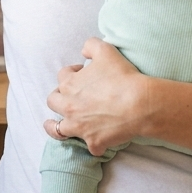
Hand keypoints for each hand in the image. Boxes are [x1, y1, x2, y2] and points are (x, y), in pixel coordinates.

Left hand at [45, 38, 145, 155]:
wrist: (139, 103)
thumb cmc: (122, 76)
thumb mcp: (105, 50)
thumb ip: (90, 45)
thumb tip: (83, 51)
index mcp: (69, 84)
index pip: (62, 75)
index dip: (72, 72)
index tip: (82, 72)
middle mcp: (69, 107)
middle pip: (53, 102)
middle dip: (58, 98)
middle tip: (69, 97)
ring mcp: (80, 127)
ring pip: (58, 130)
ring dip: (54, 126)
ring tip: (52, 125)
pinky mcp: (94, 142)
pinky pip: (90, 147)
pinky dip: (94, 144)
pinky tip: (97, 142)